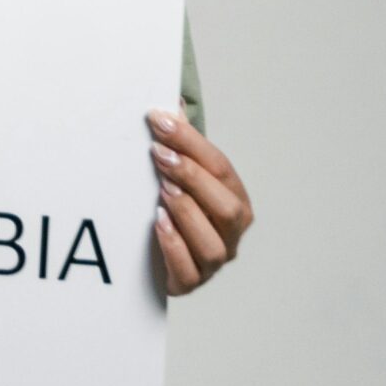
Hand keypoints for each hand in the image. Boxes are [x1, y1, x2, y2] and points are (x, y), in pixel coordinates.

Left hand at [146, 107, 251, 295]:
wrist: (151, 256)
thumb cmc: (169, 206)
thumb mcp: (175, 173)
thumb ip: (179, 144)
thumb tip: (171, 102)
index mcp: (235, 199)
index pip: (220, 167)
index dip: (191, 142)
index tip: (160, 121)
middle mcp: (231, 232)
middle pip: (227, 207)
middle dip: (193, 177)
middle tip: (159, 154)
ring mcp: (214, 262)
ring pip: (214, 245)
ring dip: (188, 213)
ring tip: (162, 190)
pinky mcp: (190, 283)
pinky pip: (189, 271)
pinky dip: (174, 246)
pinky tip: (158, 223)